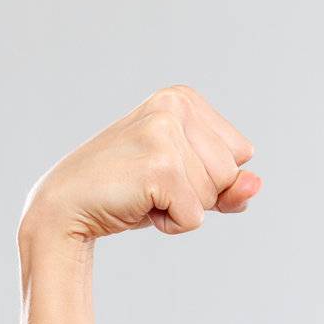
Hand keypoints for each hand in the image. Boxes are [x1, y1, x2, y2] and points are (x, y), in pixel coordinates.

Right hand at [18, 84, 260, 252]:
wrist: (67, 206)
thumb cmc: (130, 191)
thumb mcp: (187, 183)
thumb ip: (229, 186)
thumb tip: (256, 185)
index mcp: (184, 98)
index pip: (242, 153)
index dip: (210, 176)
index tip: (167, 170)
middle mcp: (175, 105)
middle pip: (231, 173)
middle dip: (198, 193)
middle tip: (152, 184)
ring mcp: (165, 133)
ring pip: (215, 195)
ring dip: (183, 208)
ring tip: (144, 192)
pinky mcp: (159, 166)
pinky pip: (195, 218)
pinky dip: (171, 225)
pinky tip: (139, 206)